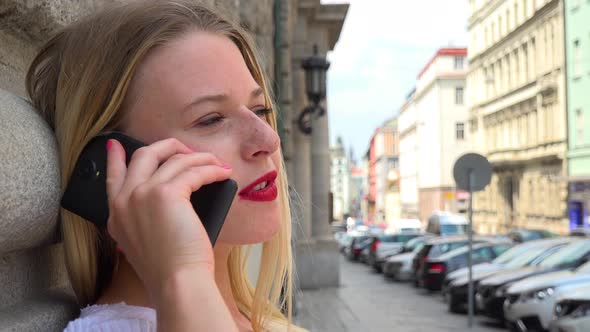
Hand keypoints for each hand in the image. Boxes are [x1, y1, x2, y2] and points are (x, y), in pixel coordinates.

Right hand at [104, 138, 231, 296]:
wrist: (176, 282)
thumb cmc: (169, 269)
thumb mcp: (141, 243)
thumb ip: (142, 220)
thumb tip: (168, 196)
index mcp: (116, 215)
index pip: (111, 176)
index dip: (114, 157)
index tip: (115, 144)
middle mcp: (125, 200)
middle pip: (144, 155)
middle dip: (168, 146)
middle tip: (187, 150)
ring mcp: (143, 193)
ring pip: (175, 159)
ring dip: (200, 158)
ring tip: (216, 164)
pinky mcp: (167, 193)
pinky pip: (194, 170)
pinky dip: (212, 170)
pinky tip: (223, 174)